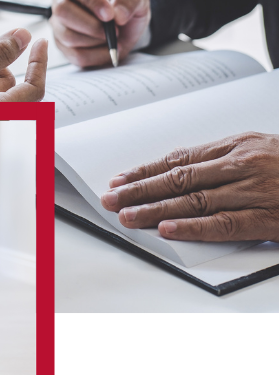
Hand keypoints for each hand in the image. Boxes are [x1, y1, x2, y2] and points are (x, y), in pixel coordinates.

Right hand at [50, 0, 150, 67]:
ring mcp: (59, 24)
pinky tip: (107, 49)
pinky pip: (75, 55)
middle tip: (114, 31)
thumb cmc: (125, 7)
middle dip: (91, 25)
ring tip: (113, 38)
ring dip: (95, 41)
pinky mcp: (62, 45)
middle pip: (62, 11)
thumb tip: (117, 14)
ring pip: (67, 36)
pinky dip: (96, 55)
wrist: (125, 28)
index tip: (109, 14)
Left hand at [100, 132, 278, 241]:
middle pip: (178, 178)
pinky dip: (193, 227)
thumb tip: (176, 171)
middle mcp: (240, 165)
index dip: (145, 170)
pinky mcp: (268, 217)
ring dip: (156, 209)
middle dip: (140, 189)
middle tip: (111, 198)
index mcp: (235, 145)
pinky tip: (169, 229)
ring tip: (128, 215)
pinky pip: (224, 223)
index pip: (178, 159)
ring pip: (194, 201)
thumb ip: (221, 158)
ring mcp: (254, 191)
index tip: (119, 179)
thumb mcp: (258, 148)